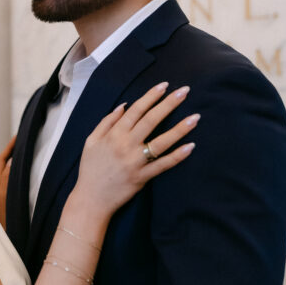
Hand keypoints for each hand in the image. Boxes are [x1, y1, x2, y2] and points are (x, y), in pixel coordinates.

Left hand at [0, 134, 15, 226]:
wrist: (7, 238)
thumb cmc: (6, 219)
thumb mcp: (6, 196)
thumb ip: (8, 178)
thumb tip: (12, 160)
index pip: (1, 159)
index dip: (9, 147)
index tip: (18, 136)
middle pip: (3, 163)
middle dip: (12, 151)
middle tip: (23, 140)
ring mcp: (0, 192)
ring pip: (6, 170)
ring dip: (14, 160)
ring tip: (24, 150)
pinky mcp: (5, 198)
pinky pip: (10, 178)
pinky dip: (16, 170)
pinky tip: (24, 170)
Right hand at [74, 83, 197, 215]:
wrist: (91, 199)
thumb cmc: (90, 168)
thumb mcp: (91, 141)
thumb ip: (107, 121)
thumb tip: (124, 105)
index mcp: (114, 134)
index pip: (136, 110)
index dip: (151, 96)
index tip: (165, 85)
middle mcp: (126, 145)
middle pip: (151, 120)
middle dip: (169, 104)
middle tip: (185, 91)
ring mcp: (135, 162)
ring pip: (161, 142)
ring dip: (179, 129)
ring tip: (195, 117)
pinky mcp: (142, 177)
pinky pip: (163, 165)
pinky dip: (177, 156)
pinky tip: (190, 146)